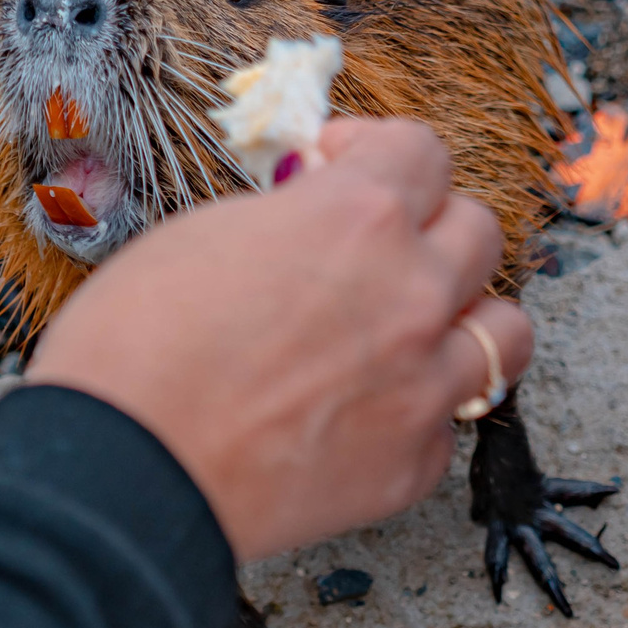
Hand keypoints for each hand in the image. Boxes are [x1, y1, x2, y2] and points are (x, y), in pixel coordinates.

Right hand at [26, 118, 533, 560]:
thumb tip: (310, 215)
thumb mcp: (201, 236)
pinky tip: (364, 413)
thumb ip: (288, 218)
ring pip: (504, 331)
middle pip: (478, 232)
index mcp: (359, 218)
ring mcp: (423, 385)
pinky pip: (447, 422)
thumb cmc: (132, 351)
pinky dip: (416, 412)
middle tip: (376, 249)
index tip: (344, 166)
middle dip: (427, 228)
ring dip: (465, 318)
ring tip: (415, 329)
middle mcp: (412, 294)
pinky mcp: (411, 466)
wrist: (123, 476)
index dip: (377, 152)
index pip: (421, 151)